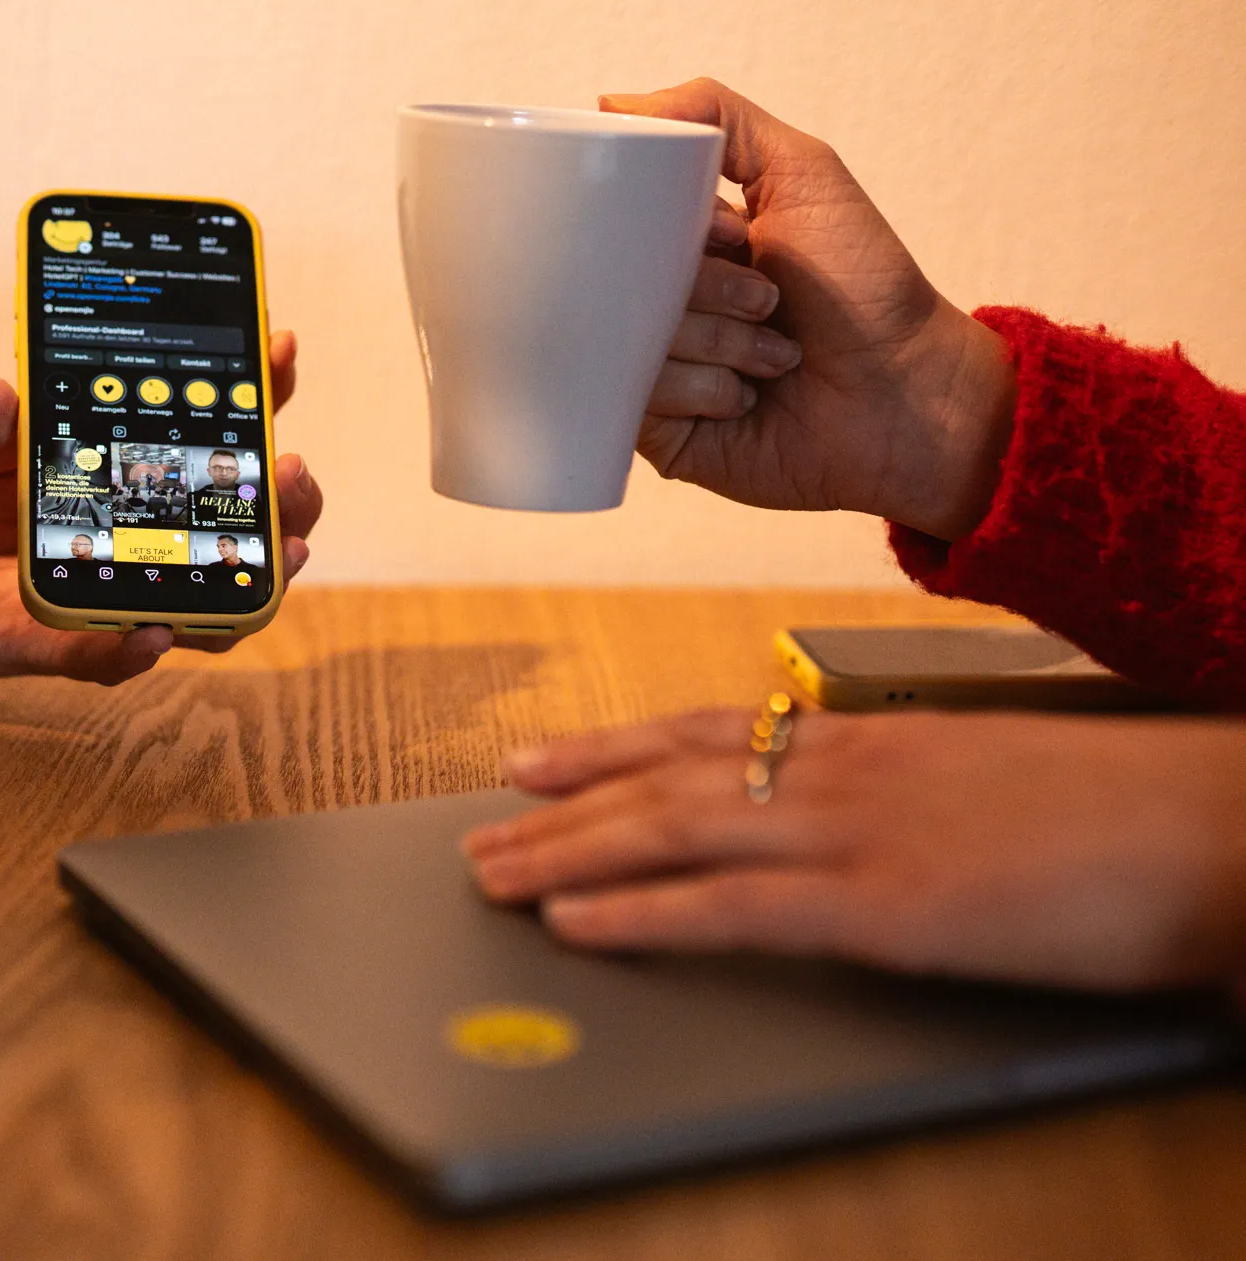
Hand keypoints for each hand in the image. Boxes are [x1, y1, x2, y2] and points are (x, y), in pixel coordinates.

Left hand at [0, 330, 323, 684]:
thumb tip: (3, 392)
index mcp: (132, 477)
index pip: (214, 438)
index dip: (259, 396)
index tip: (280, 350)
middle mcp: (145, 540)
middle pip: (246, 526)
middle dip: (289, 500)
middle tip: (291, 468)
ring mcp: (121, 594)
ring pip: (215, 602)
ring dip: (256, 579)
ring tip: (279, 550)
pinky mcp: (73, 646)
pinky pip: (116, 658)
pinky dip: (138, 649)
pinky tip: (155, 631)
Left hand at [464, 710, 1245, 997]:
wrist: (1214, 824)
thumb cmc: (1122, 811)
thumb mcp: (990, 783)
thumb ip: (906, 794)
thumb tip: (862, 820)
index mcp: (872, 740)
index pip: (709, 733)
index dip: (613, 746)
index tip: (545, 756)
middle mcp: (845, 769)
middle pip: (667, 779)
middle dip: (564, 806)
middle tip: (482, 827)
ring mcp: (859, 831)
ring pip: (675, 832)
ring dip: (569, 854)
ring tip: (492, 873)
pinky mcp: (888, 904)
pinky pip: (734, 908)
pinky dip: (644, 915)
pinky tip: (578, 921)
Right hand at [604, 79, 1016, 540]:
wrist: (908, 395)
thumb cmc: (865, 287)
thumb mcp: (802, 172)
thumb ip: (718, 118)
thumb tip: (613, 103)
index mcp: (679, 243)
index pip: (619, 217)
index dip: (670, 224)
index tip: (732, 234)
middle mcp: (659, 302)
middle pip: (620, 279)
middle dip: (705, 287)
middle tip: (768, 298)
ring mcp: (651, 368)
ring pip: (629, 339)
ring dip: (717, 343)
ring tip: (775, 356)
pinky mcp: (653, 431)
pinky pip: (637, 398)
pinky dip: (701, 391)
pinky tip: (747, 396)